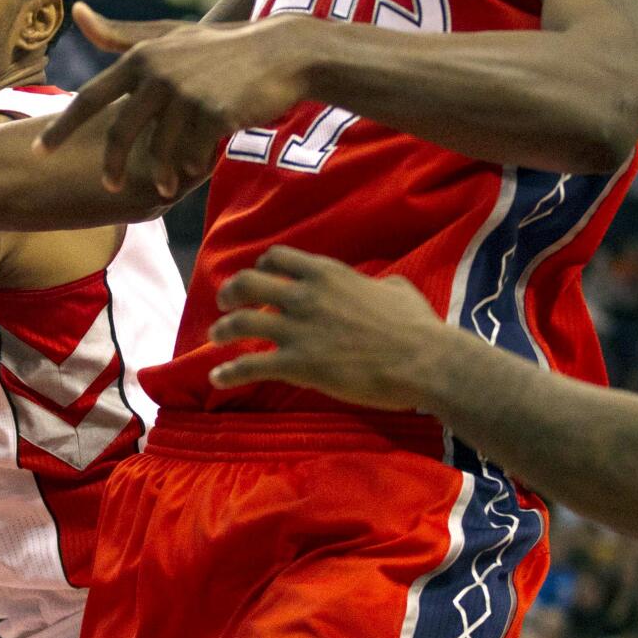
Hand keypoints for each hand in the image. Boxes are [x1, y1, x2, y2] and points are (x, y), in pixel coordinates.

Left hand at [35, 4, 312, 196]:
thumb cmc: (220, 48)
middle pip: (119, 132)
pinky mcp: (213, 112)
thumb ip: (122, 34)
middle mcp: (157, 72)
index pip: (90, 98)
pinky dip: (191, 165)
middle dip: (111, 164)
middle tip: (109, 186)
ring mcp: (186, 92)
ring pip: (158, 149)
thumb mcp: (170, 36)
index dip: (61, 127)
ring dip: (161, 172)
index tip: (37, 152)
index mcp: (141, 56)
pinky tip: (196, 170)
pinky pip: (191, 153)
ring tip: (165, 187)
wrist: (281, 54)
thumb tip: (76, 12)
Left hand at [207, 246, 453, 410]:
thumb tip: (385, 287)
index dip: (262, 267)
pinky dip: (229, 371)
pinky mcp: (297, 363)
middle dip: (231, 292)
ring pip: (241, 323)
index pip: (278, 258)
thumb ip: (381, 284)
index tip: (258, 276)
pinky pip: (251, 365)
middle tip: (225, 302)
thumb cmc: (418, 326)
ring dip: (222, 329)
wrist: (423, 361)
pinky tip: (216, 378)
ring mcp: (297, 329)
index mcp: (327, 273)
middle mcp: (304, 295)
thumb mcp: (398, 290)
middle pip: (248, 283)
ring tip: (214, 337)